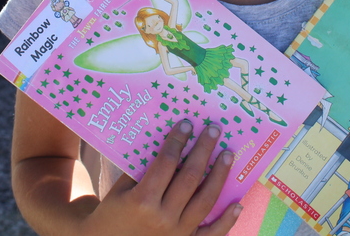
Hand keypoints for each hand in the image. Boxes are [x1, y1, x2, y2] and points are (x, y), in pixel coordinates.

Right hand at [81, 120, 241, 234]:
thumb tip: (168, 144)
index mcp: (142, 200)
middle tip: (214, 130)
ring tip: (228, 155)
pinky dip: (227, 220)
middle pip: (190, 178)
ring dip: (219, 176)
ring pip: (205, 201)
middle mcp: (163, 217)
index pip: (166, 163)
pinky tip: (237, 203)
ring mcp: (177, 233)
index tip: (187, 124)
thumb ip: (142, 170)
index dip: (178, 141)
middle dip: (203, 151)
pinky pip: (211, 234)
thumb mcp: (120, 190)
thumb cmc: (112, 215)